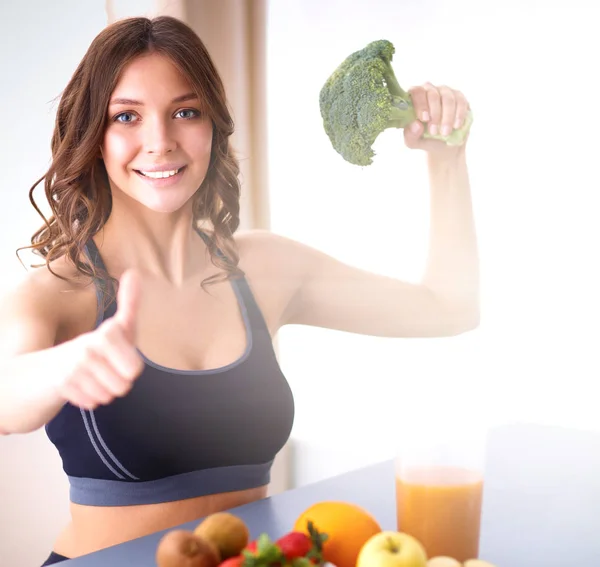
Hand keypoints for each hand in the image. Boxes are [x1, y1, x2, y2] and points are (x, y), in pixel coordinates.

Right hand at [55, 269, 143, 409]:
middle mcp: (89, 348)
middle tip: (106, 368)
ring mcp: (74, 368)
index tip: (119, 355)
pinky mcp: (63, 386)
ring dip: (104, 390)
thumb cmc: (96, 344)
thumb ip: (130, 302)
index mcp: (107, 334)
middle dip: (119, 381)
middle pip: (124, 385)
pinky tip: (81, 384)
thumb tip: (134, 272)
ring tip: (93, 375)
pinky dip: (90, 398)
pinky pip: (94, 403)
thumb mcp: (117, 325)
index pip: (134, 369)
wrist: (47, 366)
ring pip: (109, 396)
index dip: (131, 367)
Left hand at [404, 83, 471, 155]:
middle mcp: (429, 90)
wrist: (441, 145)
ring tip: (445, 132)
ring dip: (447, 116)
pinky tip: (456, 126)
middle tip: (434, 132)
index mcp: (414, 97)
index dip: (421, 104)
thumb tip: (417, 125)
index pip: (416, 92)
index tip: (424, 119)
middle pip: (433, 94)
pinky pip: (461, 101)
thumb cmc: (423, 139)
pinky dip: (459, 114)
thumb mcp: (413, 141)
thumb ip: (410, 134)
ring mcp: (445, 92)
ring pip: (447, 98)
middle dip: (435, 114)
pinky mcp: (459, 97)